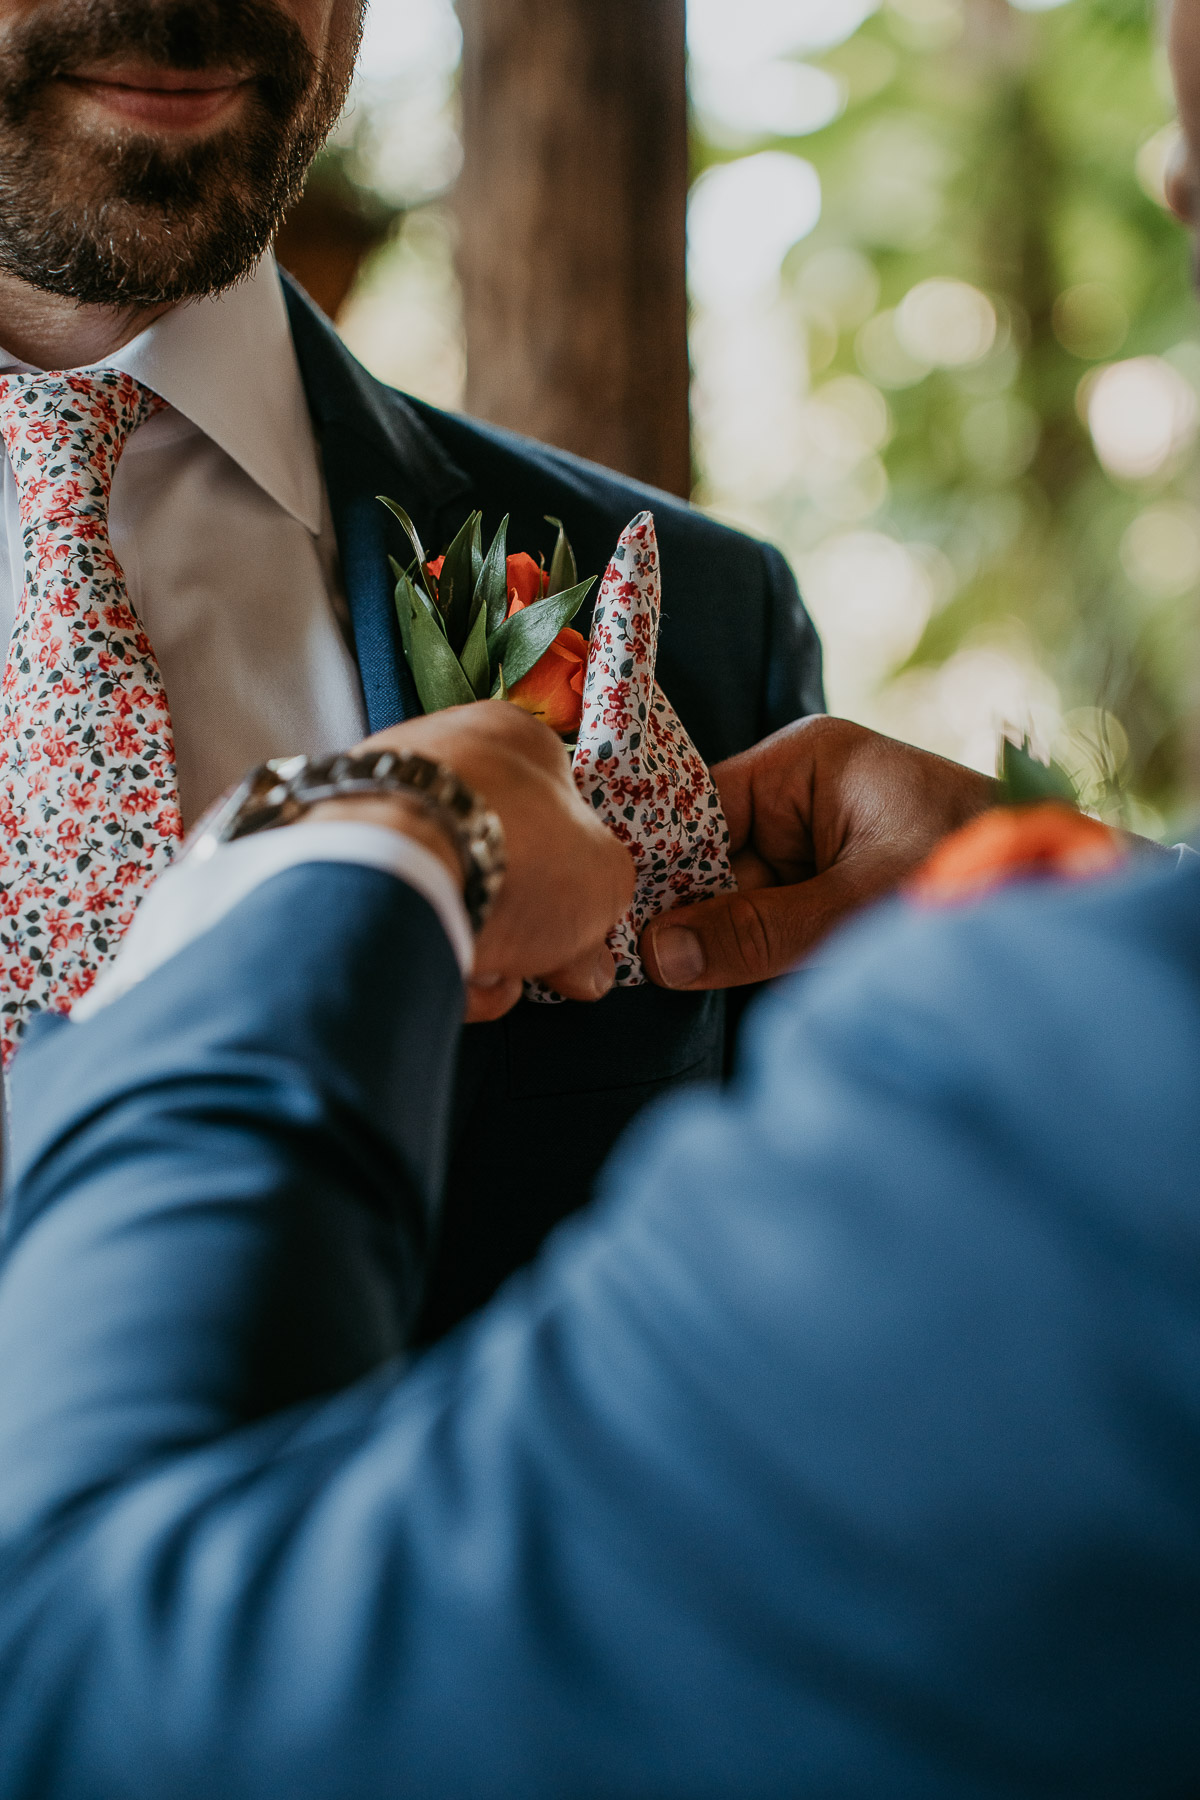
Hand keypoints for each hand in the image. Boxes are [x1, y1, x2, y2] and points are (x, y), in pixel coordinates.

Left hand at [312, 702, 634, 1021]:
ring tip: (480, 969)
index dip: (574, 877)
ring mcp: (380, 796)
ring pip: (446, 888)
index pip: (558, 808)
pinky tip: (435, 969)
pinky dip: (417, 943)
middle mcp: (440, 751)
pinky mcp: (334, 849)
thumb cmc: (513, 851)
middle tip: (531, 959)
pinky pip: (393, 906)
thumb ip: (604, 904)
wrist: (396, 872)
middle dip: (519, 922)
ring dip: (473, 940)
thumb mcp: (603, 878)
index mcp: (514, 735)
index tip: (577, 928)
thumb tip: (587, 958)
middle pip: (500, 856)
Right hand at [640, 716, 996, 990]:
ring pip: (737, 901)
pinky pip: (771, 924)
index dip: (656, 869)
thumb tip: (659, 956)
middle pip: (709, 860)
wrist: (1068, 892)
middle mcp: (801, 794)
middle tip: (646, 977)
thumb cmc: (976, 874)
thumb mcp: (860, 904)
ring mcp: (817, 844)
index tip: (616, 927)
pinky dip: (762, 958)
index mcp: (802, 763)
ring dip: (729, 947)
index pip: (693, 808)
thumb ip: (759, 932)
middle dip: (692, 919)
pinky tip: (741, 985)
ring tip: (691, 987)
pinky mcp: (834, 889)